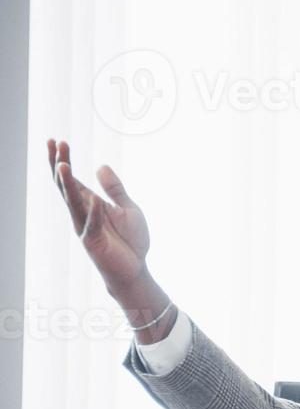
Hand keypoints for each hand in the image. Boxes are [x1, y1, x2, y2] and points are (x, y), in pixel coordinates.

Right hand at [48, 139, 150, 295]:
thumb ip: (115, 189)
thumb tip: (100, 166)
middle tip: (54, 144)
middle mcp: (84, 213)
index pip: (72, 179)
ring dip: (68, 184)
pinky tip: (95, 200)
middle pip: (65, 186)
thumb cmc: (131, 240)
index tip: (57, 140)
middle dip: (59, 165)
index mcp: (91, 203)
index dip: (63, 160)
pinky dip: (94, 213)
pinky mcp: (93, 242)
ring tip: (63, 165)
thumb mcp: (128, 208)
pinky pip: (92, 225)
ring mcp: (86, 227)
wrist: (136, 268)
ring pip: (73, 203)